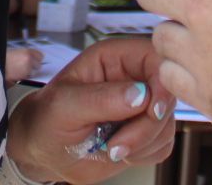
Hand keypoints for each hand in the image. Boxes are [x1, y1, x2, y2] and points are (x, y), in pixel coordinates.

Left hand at [6, 36, 174, 181]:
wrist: (44, 152)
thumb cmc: (46, 120)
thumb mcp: (64, 106)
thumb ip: (99, 98)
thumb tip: (140, 93)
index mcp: (113, 58)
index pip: (154, 57)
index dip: (161, 82)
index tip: (153, 111)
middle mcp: (131, 78)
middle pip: (167, 94)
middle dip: (148, 125)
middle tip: (118, 144)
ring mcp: (141, 106)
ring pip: (167, 122)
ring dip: (143, 143)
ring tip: (110, 148)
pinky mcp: (145, 131)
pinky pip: (163, 143)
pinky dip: (145, 154)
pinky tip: (120, 152)